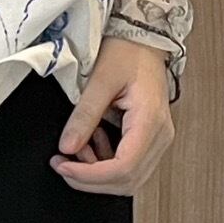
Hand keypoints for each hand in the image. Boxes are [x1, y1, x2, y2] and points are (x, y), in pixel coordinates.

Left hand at [50, 37, 174, 195]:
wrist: (143, 40)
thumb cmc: (127, 52)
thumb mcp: (99, 79)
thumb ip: (83, 115)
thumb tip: (67, 147)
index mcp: (150, 121)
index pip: (123, 168)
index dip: (90, 175)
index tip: (63, 166)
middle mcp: (160, 136)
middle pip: (127, 181)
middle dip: (90, 179)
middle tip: (63, 163)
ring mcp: (158, 140)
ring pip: (128, 179)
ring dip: (98, 173)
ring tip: (79, 147)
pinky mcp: (150, 139)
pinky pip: (129, 166)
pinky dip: (105, 164)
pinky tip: (94, 142)